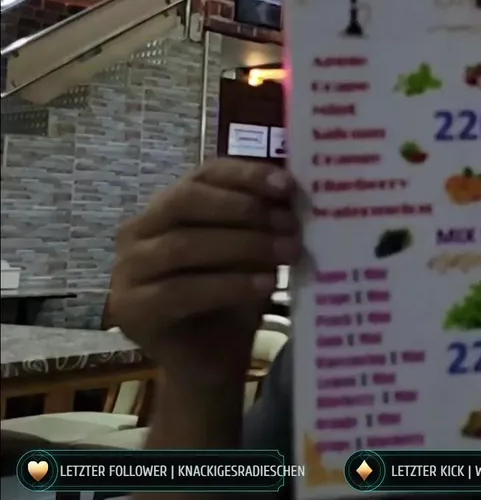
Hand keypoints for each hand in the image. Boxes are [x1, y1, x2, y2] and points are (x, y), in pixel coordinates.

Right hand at [112, 159, 299, 385]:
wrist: (211, 363)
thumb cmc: (234, 298)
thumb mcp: (255, 252)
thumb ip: (265, 220)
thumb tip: (295, 190)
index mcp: (169, 205)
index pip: (204, 174)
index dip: (246, 175)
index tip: (288, 185)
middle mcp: (139, 230)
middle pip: (186, 201)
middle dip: (243, 209)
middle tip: (290, 224)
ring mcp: (127, 269)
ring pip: (183, 244)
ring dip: (243, 246)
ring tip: (288, 253)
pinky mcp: (130, 308)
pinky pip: (180, 290)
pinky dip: (229, 285)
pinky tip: (265, 286)